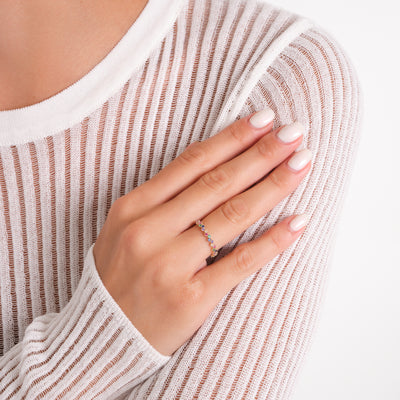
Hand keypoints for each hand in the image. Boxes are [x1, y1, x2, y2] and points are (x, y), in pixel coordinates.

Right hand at [92, 108, 311, 355]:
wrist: (99, 336)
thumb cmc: (117, 277)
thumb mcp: (126, 228)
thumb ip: (163, 198)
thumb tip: (214, 166)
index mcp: (133, 208)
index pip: (191, 163)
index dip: (231, 139)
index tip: (263, 121)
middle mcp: (149, 231)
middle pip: (217, 183)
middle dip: (260, 154)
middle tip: (294, 133)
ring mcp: (169, 266)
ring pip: (232, 215)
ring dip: (273, 186)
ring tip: (302, 163)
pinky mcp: (190, 299)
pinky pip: (240, 263)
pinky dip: (273, 241)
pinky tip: (298, 221)